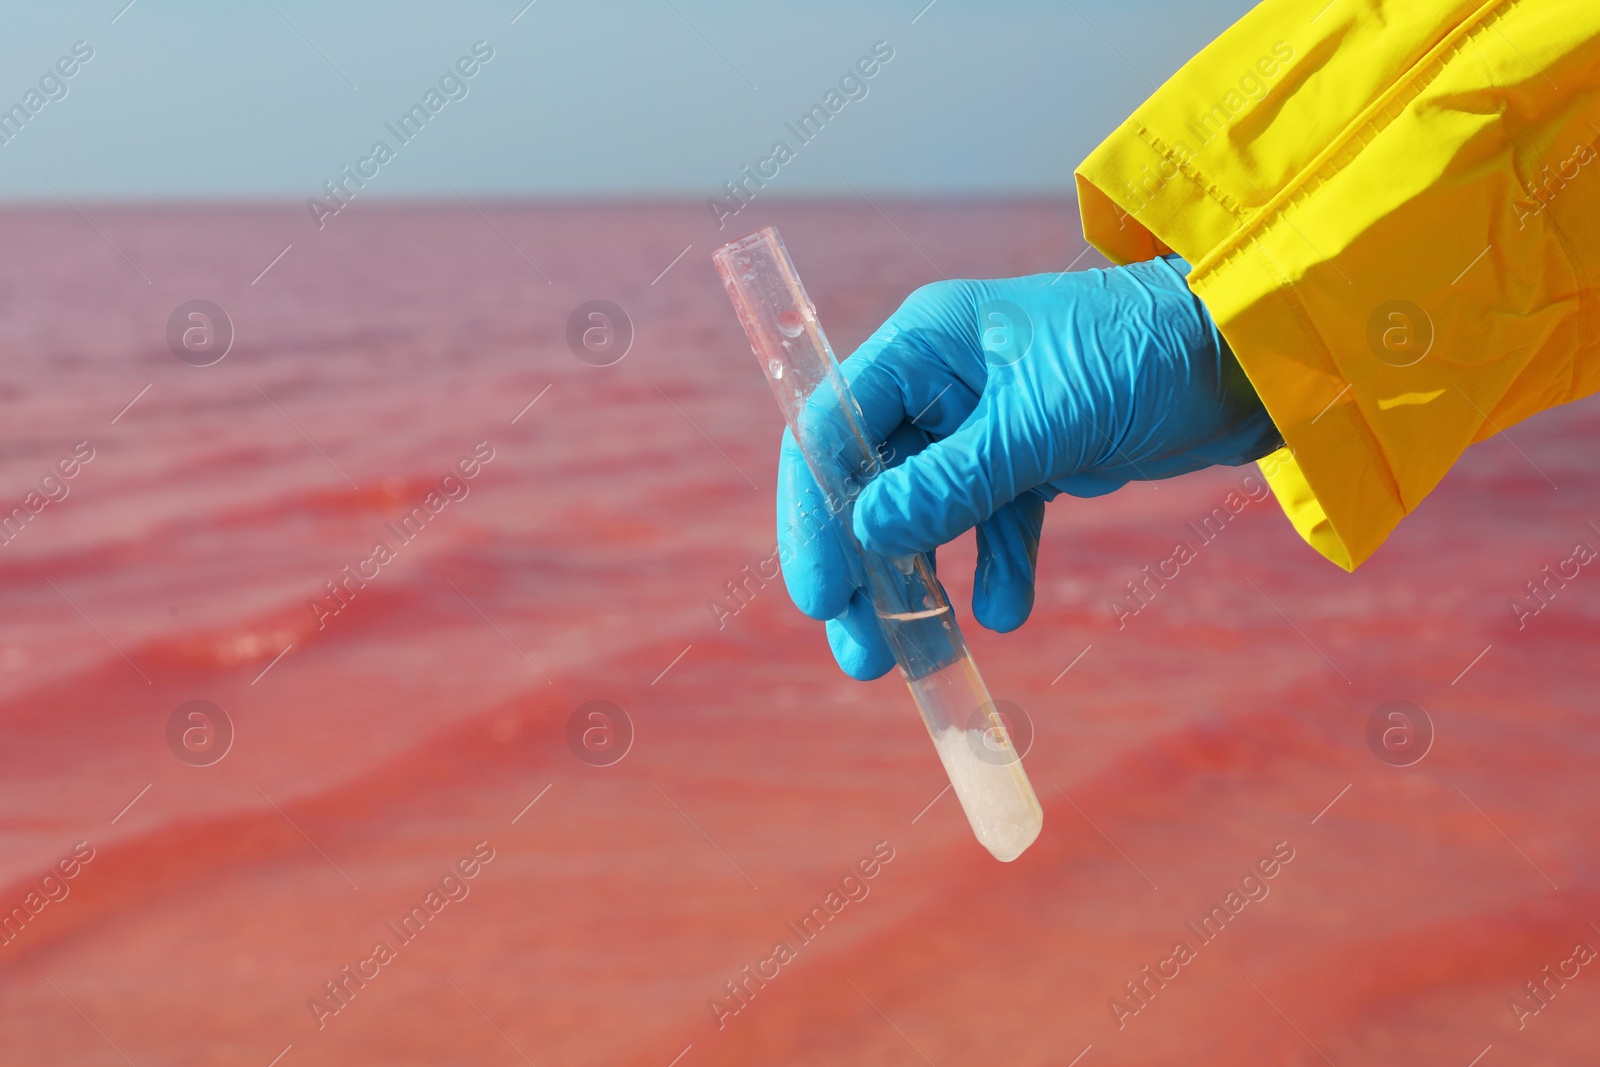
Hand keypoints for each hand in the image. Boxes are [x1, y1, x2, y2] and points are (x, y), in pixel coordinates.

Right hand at [776, 254, 1282, 678]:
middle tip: (858, 649)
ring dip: (919, 583)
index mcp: (926, 343)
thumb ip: (953, 483)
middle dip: (863, 567)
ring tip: (916, 656)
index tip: (822, 594)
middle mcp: (942, 379)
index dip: (817, 512)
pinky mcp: (1032, 456)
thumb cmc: (1144, 358)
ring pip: (925, 512)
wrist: (1250, 357)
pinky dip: (995, 568)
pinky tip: (1006, 613)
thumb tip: (871, 535)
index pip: (833, 427)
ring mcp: (984, 420)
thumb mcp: (1042, 425)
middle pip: (870, 481)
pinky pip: (991, 522)